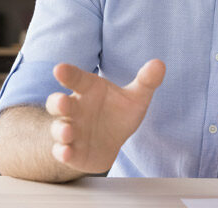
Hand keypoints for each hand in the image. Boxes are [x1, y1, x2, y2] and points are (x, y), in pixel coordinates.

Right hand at [46, 59, 164, 173]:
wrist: (110, 142)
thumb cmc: (117, 112)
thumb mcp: (135, 97)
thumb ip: (146, 81)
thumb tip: (159, 64)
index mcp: (88, 89)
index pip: (76, 78)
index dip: (68, 73)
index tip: (59, 69)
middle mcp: (74, 108)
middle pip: (58, 103)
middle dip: (58, 102)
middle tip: (63, 101)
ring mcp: (70, 130)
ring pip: (58, 128)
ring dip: (61, 130)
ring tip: (68, 131)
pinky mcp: (70, 150)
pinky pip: (60, 151)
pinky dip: (62, 152)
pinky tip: (67, 153)